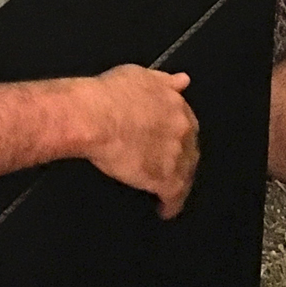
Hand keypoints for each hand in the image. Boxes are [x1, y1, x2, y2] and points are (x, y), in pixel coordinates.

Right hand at [85, 66, 198, 216]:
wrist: (95, 117)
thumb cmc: (110, 93)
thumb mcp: (139, 75)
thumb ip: (164, 81)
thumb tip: (183, 80)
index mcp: (176, 105)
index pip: (186, 124)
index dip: (177, 135)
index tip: (169, 141)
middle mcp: (183, 130)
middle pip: (190, 149)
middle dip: (182, 158)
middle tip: (167, 166)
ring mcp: (177, 156)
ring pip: (186, 174)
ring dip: (179, 182)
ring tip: (167, 191)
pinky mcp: (166, 180)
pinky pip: (175, 197)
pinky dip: (171, 205)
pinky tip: (165, 210)